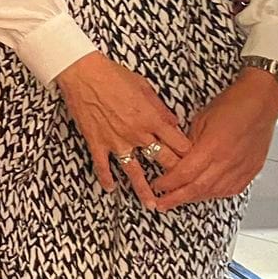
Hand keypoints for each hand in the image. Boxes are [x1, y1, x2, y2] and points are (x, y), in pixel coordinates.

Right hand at [55, 53, 192, 205]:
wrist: (81, 72)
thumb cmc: (112, 74)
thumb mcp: (143, 86)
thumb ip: (160, 108)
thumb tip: (172, 122)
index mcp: (151, 119)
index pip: (179, 144)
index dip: (189, 155)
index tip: (195, 164)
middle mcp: (137, 133)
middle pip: (162, 161)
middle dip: (174, 176)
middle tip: (182, 188)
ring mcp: (116, 140)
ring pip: (134, 172)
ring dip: (144, 190)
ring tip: (153, 205)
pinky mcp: (97, 141)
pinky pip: (103, 165)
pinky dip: (106, 178)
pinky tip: (110, 188)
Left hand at [152, 71, 277, 209]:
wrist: (261, 103)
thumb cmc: (232, 105)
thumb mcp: (200, 119)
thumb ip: (188, 141)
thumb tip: (176, 156)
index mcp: (212, 147)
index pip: (185, 173)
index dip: (168, 183)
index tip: (156, 187)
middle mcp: (228, 162)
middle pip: (198, 188)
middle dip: (176, 198)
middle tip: (161, 204)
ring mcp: (241, 169)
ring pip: (214, 192)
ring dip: (194, 199)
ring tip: (179, 201)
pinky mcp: (251, 171)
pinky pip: (231, 190)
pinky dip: (215, 194)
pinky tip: (205, 195)